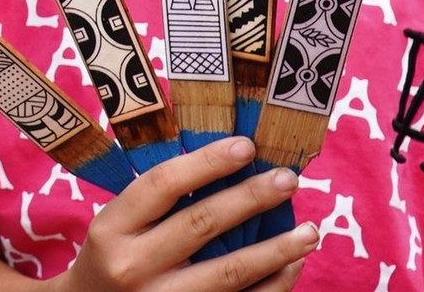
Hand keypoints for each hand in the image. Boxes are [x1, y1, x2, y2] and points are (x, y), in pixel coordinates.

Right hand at [53, 137, 317, 291]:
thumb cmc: (114, 255)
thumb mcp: (118, 222)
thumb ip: (161, 194)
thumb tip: (234, 153)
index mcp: (113, 229)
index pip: (163, 185)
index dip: (207, 163)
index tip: (247, 146)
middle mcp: (132, 267)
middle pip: (201, 224)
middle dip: (251, 198)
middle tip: (289, 179)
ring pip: (228, 273)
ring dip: (276, 250)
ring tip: (310, 230)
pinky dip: (273, 285)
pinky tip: (294, 265)